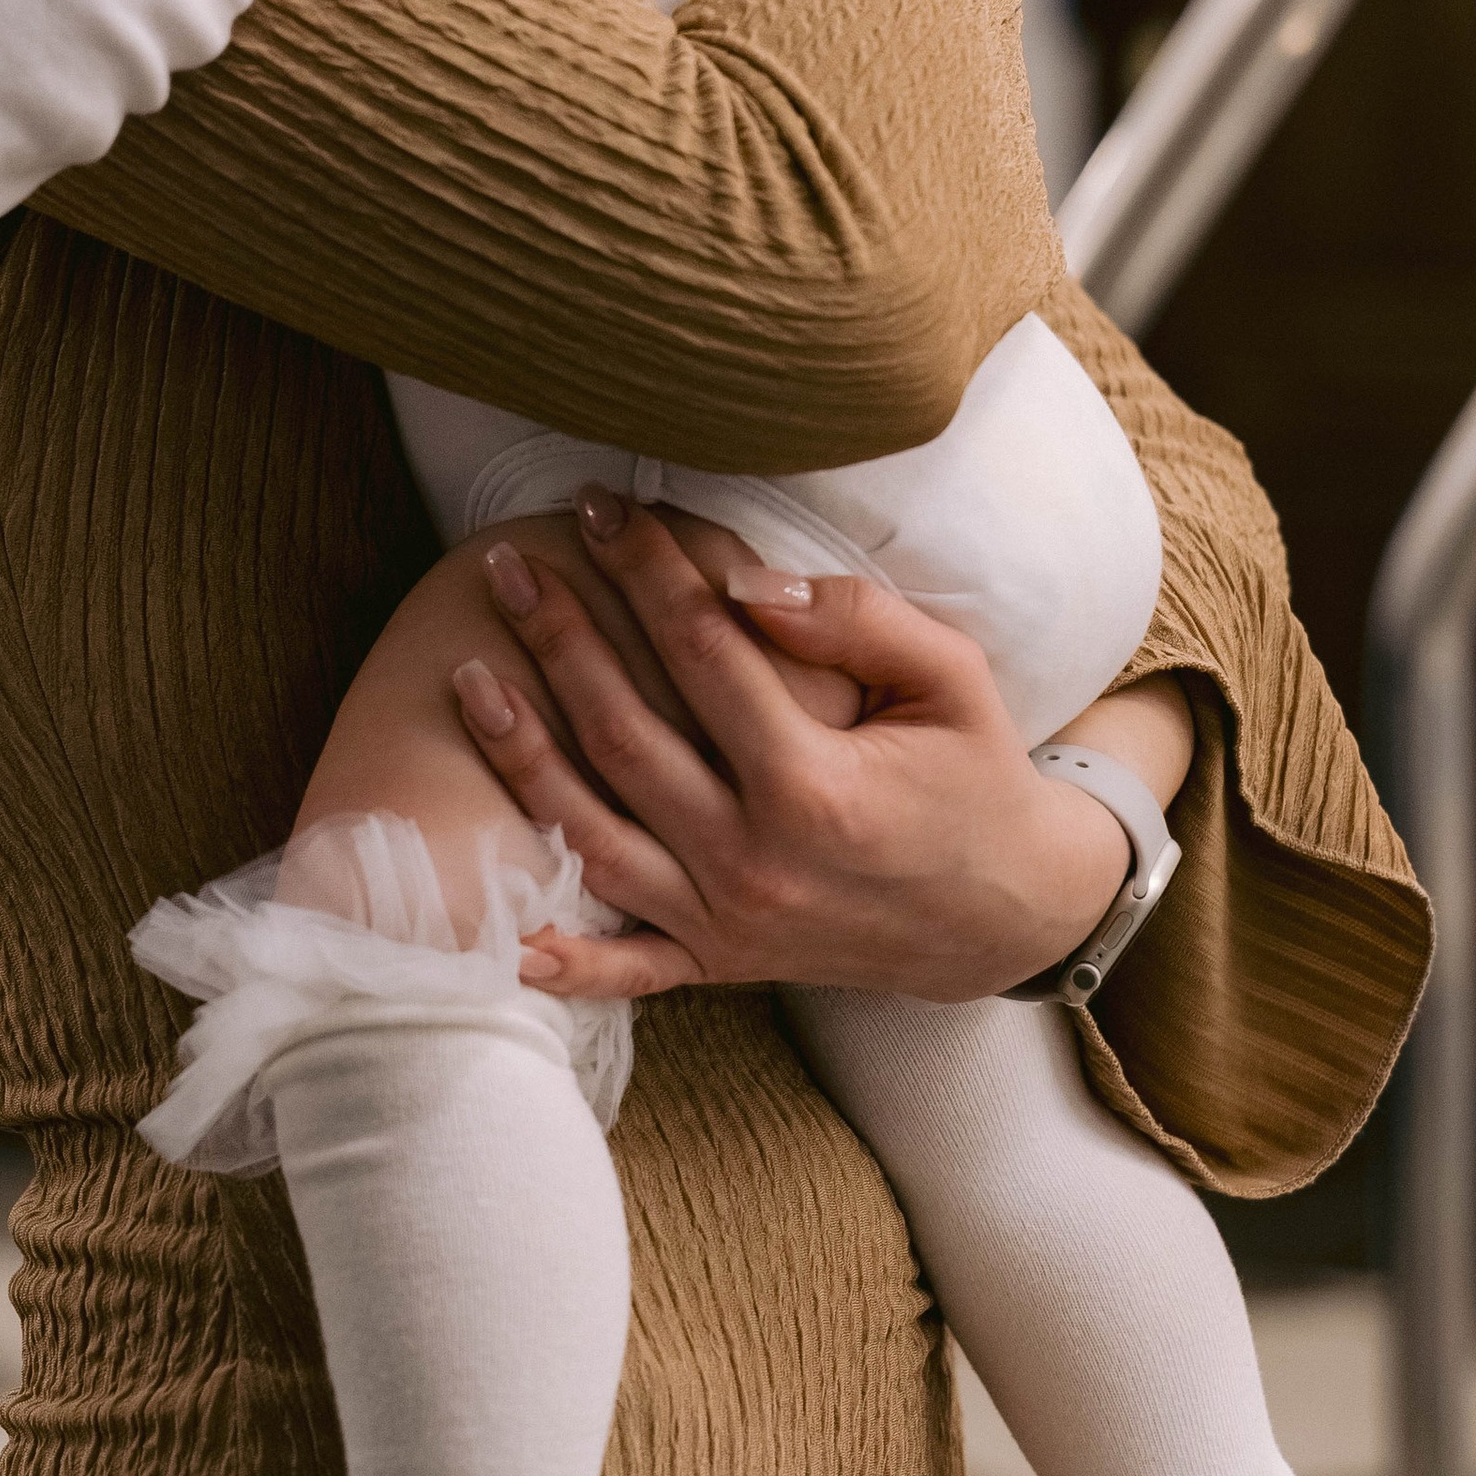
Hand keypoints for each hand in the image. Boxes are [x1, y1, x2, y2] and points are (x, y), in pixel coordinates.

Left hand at [452, 487, 1184, 1003]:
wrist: (1008, 914)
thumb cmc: (977, 779)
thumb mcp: (953, 681)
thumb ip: (856, 622)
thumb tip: (745, 582)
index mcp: (814, 785)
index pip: (702, 652)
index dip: (646, 571)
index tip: (601, 509)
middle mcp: (755, 860)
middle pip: (624, 733)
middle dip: (556, 637)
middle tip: (505, 566)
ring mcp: (728, 921)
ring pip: (592, 834)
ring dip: (520, 754)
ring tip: (467, 675)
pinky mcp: (720, 963)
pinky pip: (624, 966)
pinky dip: (560, 955)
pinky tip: (496, 926)